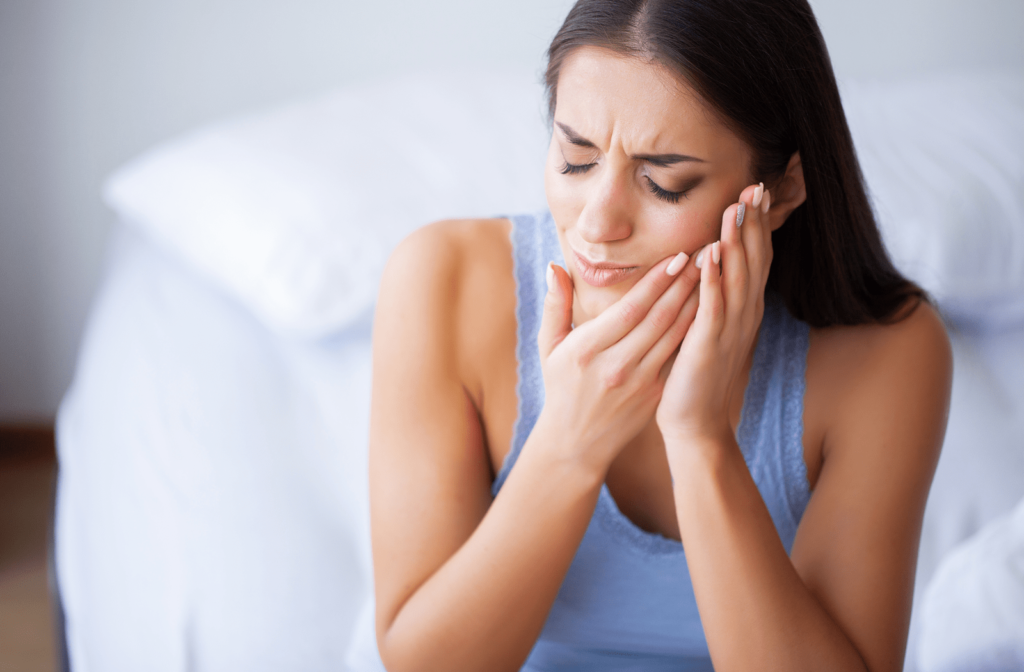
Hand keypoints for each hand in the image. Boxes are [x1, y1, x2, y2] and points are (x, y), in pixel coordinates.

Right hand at [535, 253, 700, 475]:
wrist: (577, 442)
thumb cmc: (561, 387)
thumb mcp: (548, 347)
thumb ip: (554, 306)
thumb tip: (553, 267)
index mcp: (587, 350)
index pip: (629, 309)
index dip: (656, 282)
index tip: (677, 256)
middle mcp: (615, 365)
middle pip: (658, 318)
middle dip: (684, 283)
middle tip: (705, 253)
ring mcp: (638, 382)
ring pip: (674, 335)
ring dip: (696, 302)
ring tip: (713, 274)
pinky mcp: (655, 393)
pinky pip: (678, 354)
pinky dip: (694, 330)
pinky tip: (708, 308)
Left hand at [656, 184, 773, 450]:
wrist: (695, 422)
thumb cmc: (697, 374)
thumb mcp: (710, 327)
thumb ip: (714, 295)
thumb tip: (709, 259)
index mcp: (743, 309)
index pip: (754, 258)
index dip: (756, 224)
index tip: (755, 189)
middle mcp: (743, 316)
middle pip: (753, 260)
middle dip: (753, 223)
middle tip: (754, 185)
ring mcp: (729, 331)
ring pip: (736, 278)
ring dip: (736, 242)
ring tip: (735, 208)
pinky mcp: (708, 347)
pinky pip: (712, 308)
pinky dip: (712, 280)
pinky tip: (708, 254)